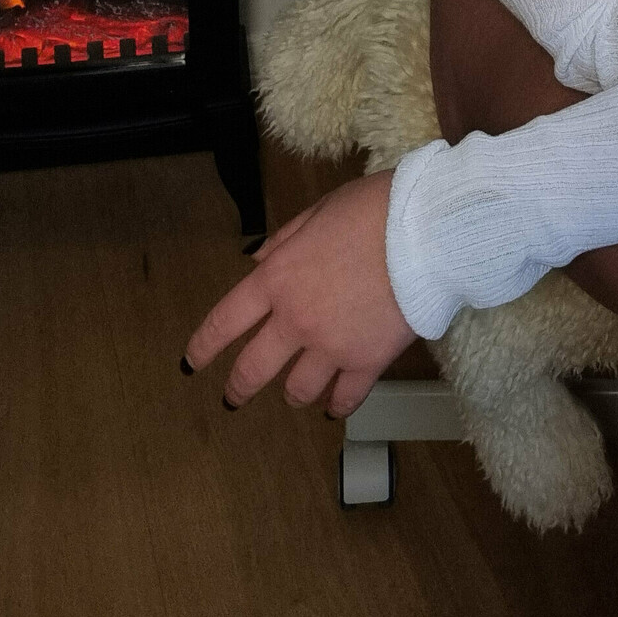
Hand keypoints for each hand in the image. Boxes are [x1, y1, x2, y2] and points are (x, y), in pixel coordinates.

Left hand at [182, 168, 416, 417]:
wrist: (426, 229)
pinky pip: (345, 398)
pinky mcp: (367, 362)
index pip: (224, 322)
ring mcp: (331, 346)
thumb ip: (284, 240)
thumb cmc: (374, 209)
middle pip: (253, 369)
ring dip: (293, 394)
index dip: (202, 347)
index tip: (191, 364)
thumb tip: (258, 262)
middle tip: (233, 397)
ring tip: (298, 394)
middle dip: (238, 388)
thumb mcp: (320, 211)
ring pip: (298, 390)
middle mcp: (295, 320)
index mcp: (278, 279)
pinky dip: (337, 406)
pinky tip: (335, 406)